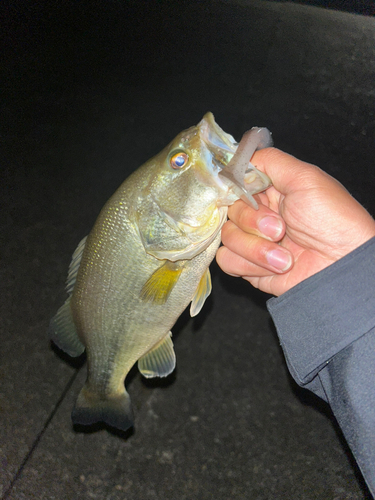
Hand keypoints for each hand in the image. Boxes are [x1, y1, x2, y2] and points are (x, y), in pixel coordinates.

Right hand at [216, 148, 374, 295]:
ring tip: (285, 256)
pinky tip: (273, 267)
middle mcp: (259, 214)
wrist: (342, 266)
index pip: (235, 184)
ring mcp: (253, 241)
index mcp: (270, 191)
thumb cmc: (331, 219)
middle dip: (253, 223)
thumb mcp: (305, 178)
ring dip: (255, 248)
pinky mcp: (249, 267)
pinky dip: (248, 264)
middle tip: (281, 230)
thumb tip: (239, 159)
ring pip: (227, 236)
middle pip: (229, 211)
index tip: (249, 197)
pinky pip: (227, 260)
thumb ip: (270, 161)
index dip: (236, 191)